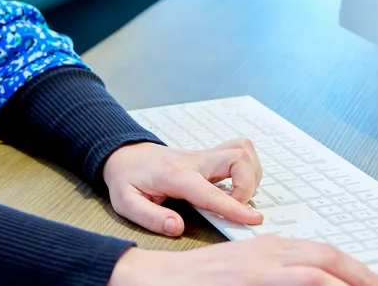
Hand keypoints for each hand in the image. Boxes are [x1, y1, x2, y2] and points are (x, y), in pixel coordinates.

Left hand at [101, 139, 263, 236]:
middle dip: (248, 185)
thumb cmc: (127, 178)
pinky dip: (247, 166)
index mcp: (176, 175)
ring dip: (251, 174)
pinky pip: (239, 150)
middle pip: (237, 158)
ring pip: (243, 150)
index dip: (234, 207)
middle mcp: (194, 161)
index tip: (253, 219)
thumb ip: (152, 218)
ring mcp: (203, 155)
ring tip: (239, 195)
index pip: (211, 191)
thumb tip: (178, 227)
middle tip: (238, 206)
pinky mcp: (209, 155)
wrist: (125, 154)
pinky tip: (237, 183)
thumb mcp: (127, 203)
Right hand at [108, 236, 377, 285]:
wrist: (157, 278)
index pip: (323, 253)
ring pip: (316, 273)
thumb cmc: (200, 281)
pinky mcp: (248, 283)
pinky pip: (297, 285)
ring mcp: (258, 270)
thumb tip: (311, 280)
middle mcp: (268, 254)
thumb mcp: (244, 272)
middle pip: (328, 258)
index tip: (371, 282)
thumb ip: (275, 274)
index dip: (352, 268)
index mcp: (269, 248)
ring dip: (345, 283)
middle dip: (360, 275)